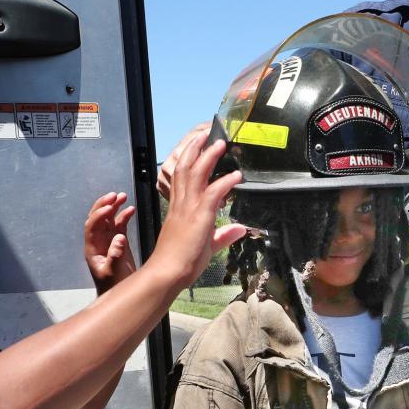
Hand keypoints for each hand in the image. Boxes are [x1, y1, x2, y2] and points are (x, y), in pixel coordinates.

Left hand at [85, 192, 136, 293]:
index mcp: (93, 249)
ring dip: (114, 207)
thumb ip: (115, 256)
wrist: (119, 294)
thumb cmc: (113, 286)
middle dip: (103, 205)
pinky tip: (131, 209)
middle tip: (114, 195)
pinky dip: (124, 216)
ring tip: (122, 196)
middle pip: (97, 218)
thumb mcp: (113, 273)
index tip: (109, 208)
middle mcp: (98, 242)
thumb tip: (119, 238)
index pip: (92, 226)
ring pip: (108, 219)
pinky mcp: (119, 243)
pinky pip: (119, 225)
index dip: (99, 215)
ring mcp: (108, 241)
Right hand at [148, 134, 244, 289]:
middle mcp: (181, 204)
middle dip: (194, 149)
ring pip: (195, 173)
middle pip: (184, 167)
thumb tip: (240, 229)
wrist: (168, 273)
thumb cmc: (181, 263)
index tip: (196, 148)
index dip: (188, 160)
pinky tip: (237, 175)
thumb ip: (223, 235)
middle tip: (204, 134)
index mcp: (179, 209)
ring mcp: (188, 208)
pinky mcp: (199, 216)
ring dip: (208, 156)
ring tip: (220, 144)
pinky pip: (213, 192)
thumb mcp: (207, 246)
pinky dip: (225, 181)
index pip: (181, 178)